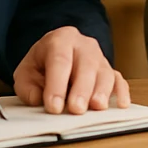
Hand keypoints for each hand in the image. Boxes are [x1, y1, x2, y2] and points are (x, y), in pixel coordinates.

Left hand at [14, 26, 129, 114]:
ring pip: (105, 72)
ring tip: (97, 106)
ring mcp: (99, 57)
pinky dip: (121, 92)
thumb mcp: (26, 71)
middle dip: (82, 89)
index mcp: (60, 40)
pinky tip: (120, 103)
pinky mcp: (110, 70)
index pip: (60, 60)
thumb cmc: (42, 63)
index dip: (57, 84)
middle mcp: (83, 45)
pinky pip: (119, 79)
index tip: (54, 106)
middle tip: (76, 109)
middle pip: (86, 64)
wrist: (56, 52)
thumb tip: (38, 98)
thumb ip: (27, 86)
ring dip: (102, 91)